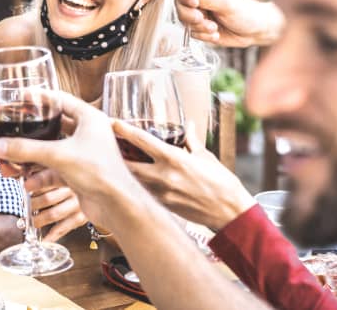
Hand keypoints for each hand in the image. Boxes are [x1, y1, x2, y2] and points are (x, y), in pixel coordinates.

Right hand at [0, 91, 140, 227]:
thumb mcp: (58, 155)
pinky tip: (26, 182)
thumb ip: (26, 149)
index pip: (60, 99)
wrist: (117, 206)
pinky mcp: (79, 173)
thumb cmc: (100, 173)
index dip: (39, 97)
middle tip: (12, 131)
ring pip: (50, 150)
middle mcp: (88, 134)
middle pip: (53, 126)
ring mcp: (83, 154)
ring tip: (10, 164)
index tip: (21, 97)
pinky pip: (54, 169)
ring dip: (31, 157)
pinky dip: (40, 174)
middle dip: (30, 134)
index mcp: (89, 118)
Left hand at [25, 169, 87, 242]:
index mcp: (66, 176)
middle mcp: (72, 190)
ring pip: (53, 214)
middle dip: (32, 205)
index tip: (24, 186)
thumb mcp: (59, 172)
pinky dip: (50, 236)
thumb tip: (22, 177)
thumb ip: (41, 172)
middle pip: (47, 199)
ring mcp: (77, 205)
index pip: (47, 178)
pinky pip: (62, 229)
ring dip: (38, 220)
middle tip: (24, 207)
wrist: (97, 191)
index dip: (34, 183)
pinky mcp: (81, 218)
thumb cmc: (71, 181)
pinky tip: (42, 240)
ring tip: (30, 222)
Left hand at [113, 120, 255, 229]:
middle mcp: (164, 176)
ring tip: (114, 161)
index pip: (143, 141)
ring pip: (132, 180)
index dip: (125, 130)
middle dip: (115, 154)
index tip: (113, 123)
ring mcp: (161, 193)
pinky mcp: (162, 206)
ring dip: (123, 170)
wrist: (230, 212)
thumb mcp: (206, 157)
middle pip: (128, 163)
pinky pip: (143, 192)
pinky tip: (131, 179)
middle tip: (106, 145)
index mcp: (175, 159)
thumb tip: (188, 125)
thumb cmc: (222, 183)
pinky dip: (136, 184)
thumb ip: (192, 141)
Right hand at [176, 0, 282, 46]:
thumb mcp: (228, 4)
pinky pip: (191, 32)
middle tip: (200, 19)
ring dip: (198, 27)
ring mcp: (198, 12)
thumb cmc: (246, 13)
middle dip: (189, 14)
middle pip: (180, 3)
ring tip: (214, 28)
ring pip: (183, 19)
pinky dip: (203, 35)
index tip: (195, 3)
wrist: (254, 32)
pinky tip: (215, 34)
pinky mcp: (199, 27)